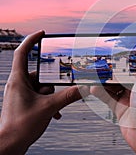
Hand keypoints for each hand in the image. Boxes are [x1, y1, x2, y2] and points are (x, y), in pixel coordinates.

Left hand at [0, 30, 87, 154]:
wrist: (9, 145)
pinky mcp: (24, 102)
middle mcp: (18, 84)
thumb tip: (84, 88)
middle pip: (40, 73)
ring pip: (42, 87)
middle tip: (59, 89)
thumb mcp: (49, 108)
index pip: (22, 53)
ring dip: (52, 96)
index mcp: (18, 80)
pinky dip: (49, 103)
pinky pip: (40, 96)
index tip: (42, 33)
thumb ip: (69, 96)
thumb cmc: (20, 126)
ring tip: (55, 108)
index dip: (32, 40)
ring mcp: (21, 94)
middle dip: (52, 83)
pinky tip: (55, 114)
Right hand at [91, 38, 135, 153]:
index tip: (118, 48)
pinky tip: (91, 86)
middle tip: (100, 60)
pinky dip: (100, 92)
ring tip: (92, 72)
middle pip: (122, 76)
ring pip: (113, 87)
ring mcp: (129, 99)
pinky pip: (107, 98)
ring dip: (103, 81)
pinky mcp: (120, 109)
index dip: (128, 57)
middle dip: (111, 69)